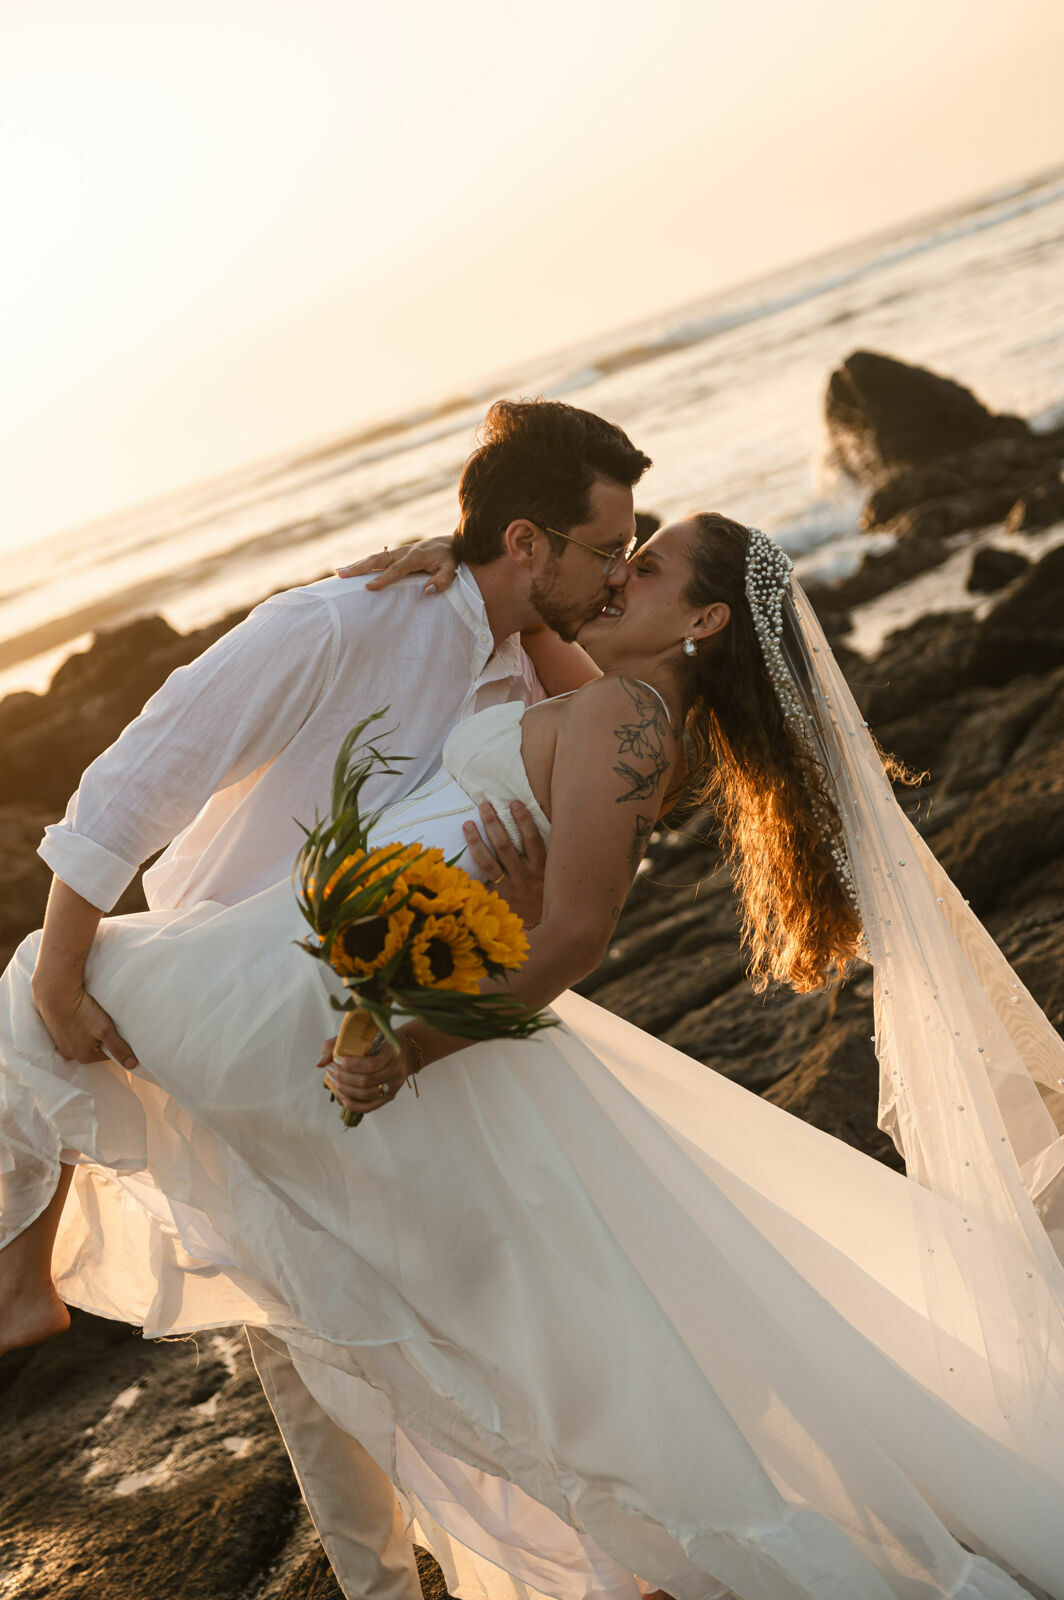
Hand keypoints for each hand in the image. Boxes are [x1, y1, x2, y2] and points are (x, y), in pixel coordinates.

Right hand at [31, 979, 137, 1069]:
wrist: (56, 996)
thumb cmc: (82, 1013)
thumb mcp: (106, 1030)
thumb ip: (119, 1048)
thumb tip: (132, 1065)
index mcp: (85, 1057)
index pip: (108, 1053)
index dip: (115, 1040)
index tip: (114, 1028)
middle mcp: (71, 1055)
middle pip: (94, 1047)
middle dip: (100, 1036)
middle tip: (102, 1020)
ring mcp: (61, 1045)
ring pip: (83, 1040)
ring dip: (88, 1031)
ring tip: (90, 1017)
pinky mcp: (55, 1033)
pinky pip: (72, 1032)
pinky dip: (77, 1026)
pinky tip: (79, 1016)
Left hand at [315, 1033, 409, 1116]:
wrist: (405, 1050)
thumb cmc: (377, 1041)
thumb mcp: (362, 1035)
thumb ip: (337, 1044)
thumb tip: (320, 1063)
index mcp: (391, 1053)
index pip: (370, 1065)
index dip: (350, 1065)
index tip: (336, 1059)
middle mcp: (396, 1071)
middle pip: (366, 1081)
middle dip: (343, 1077)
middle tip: (330, 1070)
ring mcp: (394, 1086)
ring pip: (367, 1095)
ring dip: (345, 1090)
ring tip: (333, 1081)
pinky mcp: (390, 1096)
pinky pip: (370, 1107)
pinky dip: (352, 1104)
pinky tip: (341, 1096)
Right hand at [335, 536, 457, 593]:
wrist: (450, 542)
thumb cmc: (451, 558)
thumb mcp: (452, 569)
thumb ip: (442, 580)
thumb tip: (427, 590)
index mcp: (416, 556)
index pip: (397, 569)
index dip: (383, 578)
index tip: (369, 587)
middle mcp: (404, 551)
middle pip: (379, 559)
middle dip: (360, 567)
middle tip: (342, 575)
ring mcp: (398, 552)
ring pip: (374, 558)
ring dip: (357, 565)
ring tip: (339, 573)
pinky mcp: (396, 554)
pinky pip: (377, 559)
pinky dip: (362, 564)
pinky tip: (350, 570)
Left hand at [463, 800, 545, 928]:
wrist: (547, 930)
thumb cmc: (548, 896)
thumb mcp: (554, 876)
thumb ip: (545, 855)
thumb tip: (540, 825)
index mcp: (542, 869)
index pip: (532, 840)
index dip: (523, 820)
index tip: (513, 803)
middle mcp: (524, 877)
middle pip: (505, 846)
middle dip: (493, 824)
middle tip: (484, 805)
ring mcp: (508, 890)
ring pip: (489, 862)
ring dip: (477, 841)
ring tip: (468, 823)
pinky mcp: (495, 901)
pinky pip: (478, 884)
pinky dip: (466, 874)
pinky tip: (453, 860)